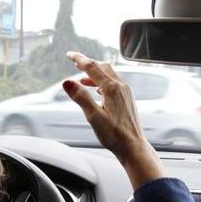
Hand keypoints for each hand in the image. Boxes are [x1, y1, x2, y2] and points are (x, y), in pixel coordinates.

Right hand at [62, 51, 165, 187]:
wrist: (133, 147)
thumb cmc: (114, 135)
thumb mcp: (93, 116)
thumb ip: (80, 97)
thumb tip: (67, 82)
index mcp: (111, 88)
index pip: (92, 67)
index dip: (79, 59)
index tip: (69, 54)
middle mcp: (121, 87)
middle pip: (102, 67)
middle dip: (88, 63)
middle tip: (75, 62)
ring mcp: (126, 92)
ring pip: (109, 75)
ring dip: (94, 73)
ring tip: (82, 77)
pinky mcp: (127, 99)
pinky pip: (114, 84)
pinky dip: (102, 82)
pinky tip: (97, 90)